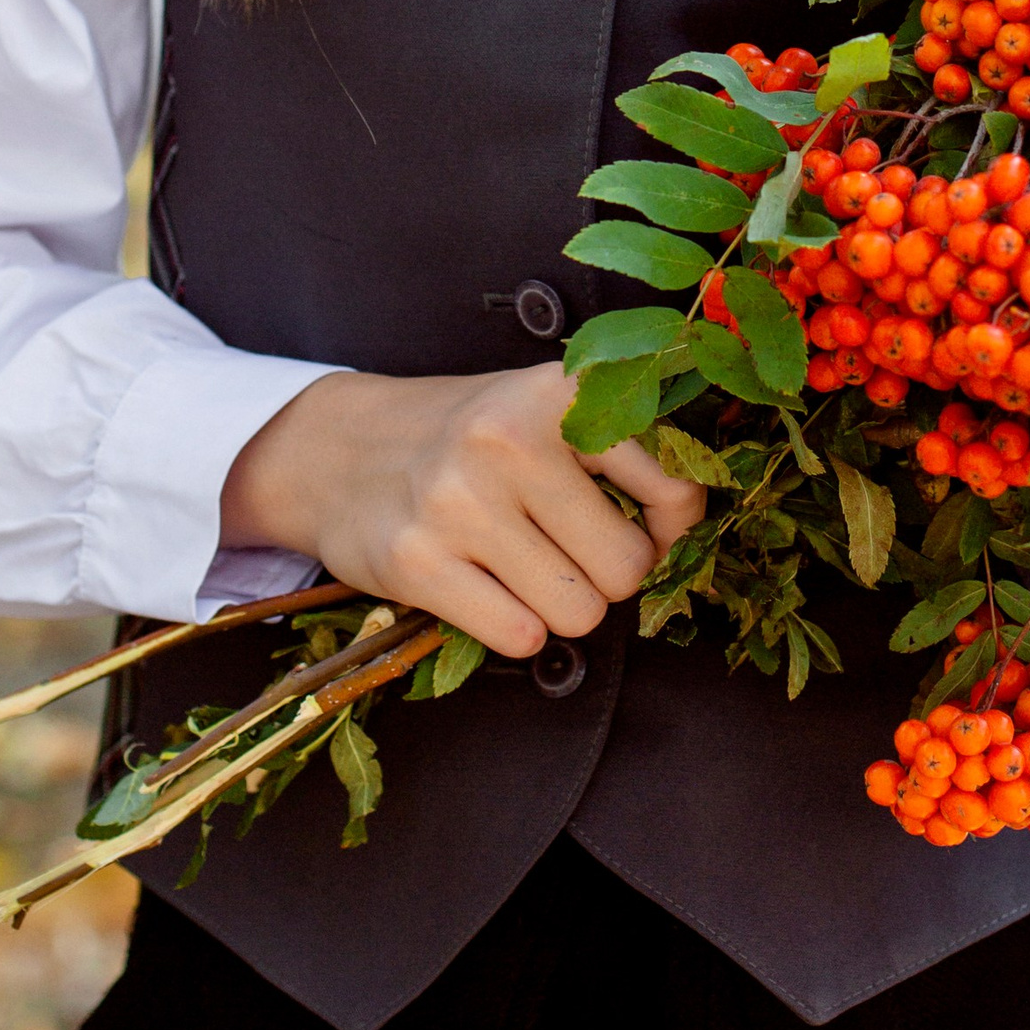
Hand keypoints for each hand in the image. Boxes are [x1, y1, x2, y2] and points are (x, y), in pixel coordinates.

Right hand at [218, 362, 704, 660]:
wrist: (338, 447)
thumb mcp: (545, 407)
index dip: (672, 528)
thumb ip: (622, 447)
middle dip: (609, 576)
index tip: (648, 528)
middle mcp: (508, 440)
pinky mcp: (416, 563)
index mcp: (557, 392)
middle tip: (570, 552)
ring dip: (562, 607)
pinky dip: (515, 628)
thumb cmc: (468, 437)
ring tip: (525, 568)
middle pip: (626, 569)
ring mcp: (458, 503)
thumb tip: (691, 527)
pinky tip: (487, 589)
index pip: (673, 489)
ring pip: (578, 612)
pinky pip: (520, 638)